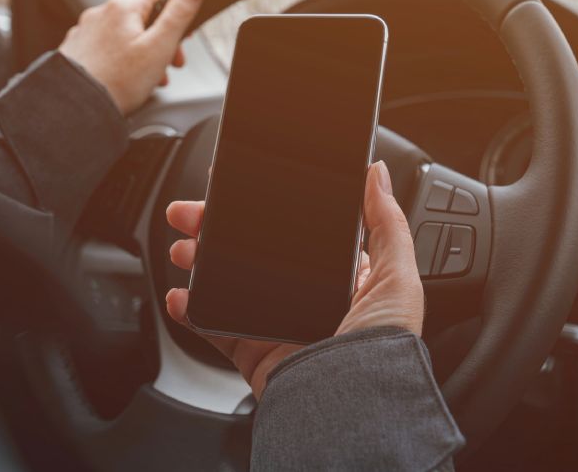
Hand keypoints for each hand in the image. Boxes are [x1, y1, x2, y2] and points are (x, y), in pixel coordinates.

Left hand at [59, 0, 205, 114]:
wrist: (78, 108)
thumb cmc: (118, 82)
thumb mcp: (160, 46)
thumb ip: (179, 13)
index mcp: (122, 7)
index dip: (176, 11)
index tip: (182, 34)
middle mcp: (99, 14)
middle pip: (140, 16)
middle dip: (160, 38)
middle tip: (170, 63)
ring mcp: (84, 32)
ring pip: (123, 34)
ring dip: (142, 52)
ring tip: (148, 78)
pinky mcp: (75, 51)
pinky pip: (105, 49)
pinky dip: (120, 61)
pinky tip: (124, 81)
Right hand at [164, 161, 424, 398]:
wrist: (352, 403)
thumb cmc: (383, 347)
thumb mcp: (397, 277)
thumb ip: (387, 224)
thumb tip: (377, 174)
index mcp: (341, 280)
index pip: (295, 235)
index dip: (264, 212)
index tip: (237, 192)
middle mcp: (306, 302)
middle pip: (251, 255)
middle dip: (216, 231)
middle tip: (192, 214)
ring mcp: (276, 327)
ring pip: (228, 286)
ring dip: (199, 263)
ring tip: (183, 249)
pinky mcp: (254, 354)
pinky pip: (214, 329)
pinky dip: (191, 312)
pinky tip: (180, 296)